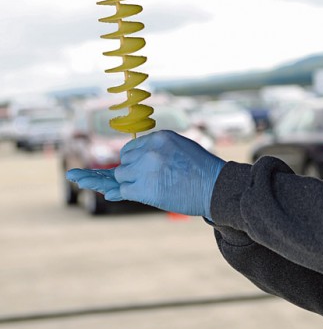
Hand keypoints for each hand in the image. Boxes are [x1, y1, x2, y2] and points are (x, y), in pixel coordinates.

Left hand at [66, 130, 225, 219]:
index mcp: (160, 138)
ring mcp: (146, 169)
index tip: (137, 169)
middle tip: (144, 181)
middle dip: (130, 172)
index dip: (133, 160)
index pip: (133, 148)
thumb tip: (136, 158)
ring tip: (142, 187)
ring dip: (127, 183)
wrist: (217, 187)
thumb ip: (158, 152)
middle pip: (125, 162)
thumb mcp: (181, 149)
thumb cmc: (203, 171)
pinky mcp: (145, 188)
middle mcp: (150, 150)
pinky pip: (122, 189)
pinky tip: (100, 190)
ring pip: (122, 175)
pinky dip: (113, 190)